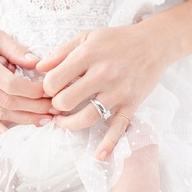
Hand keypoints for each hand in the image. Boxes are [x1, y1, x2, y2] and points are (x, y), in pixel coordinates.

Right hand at [0, 20, 54, 133]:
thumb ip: (15, 49)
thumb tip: (38, 62)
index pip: (11, 84)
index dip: (33, 91)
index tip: (50, 90)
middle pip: (8, 102)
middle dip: (35, 107)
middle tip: (56, 108)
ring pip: (0, 113)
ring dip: (25, 119)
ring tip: (47, 120)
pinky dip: (1, 129)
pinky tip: (17, 135)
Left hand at [36, 22, 168, 158]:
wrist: (153, 44)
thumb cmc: (117, 39)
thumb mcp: (87, 36)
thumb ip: (61, 52)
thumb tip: (38, 68)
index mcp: (89, 54)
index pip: (54, 80)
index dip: (46, 88)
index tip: (50, 88)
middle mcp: (103, 73)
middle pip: (66, 101)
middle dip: (56, 106)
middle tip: (57, 104)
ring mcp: (118, 91)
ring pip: (87, 117)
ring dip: (70, 124)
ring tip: (64, 122)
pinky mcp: (131, 103)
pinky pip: (119, 127)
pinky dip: (109, 144)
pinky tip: (99, 155)